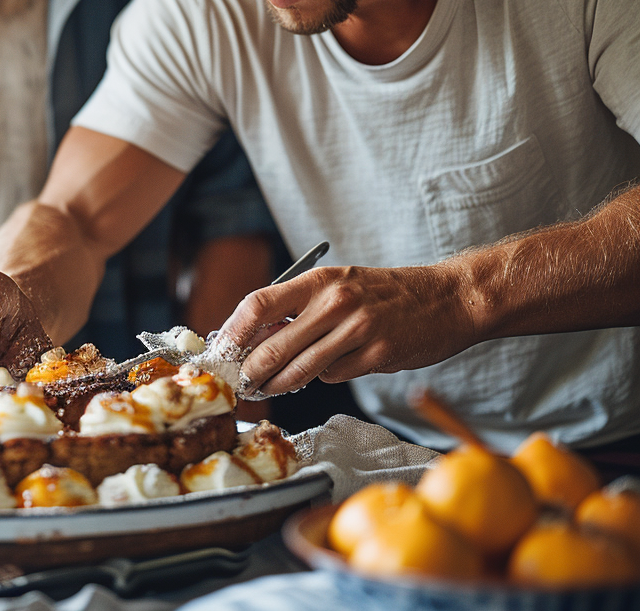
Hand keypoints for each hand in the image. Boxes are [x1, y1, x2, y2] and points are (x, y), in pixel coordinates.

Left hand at [217, 261, 479, 395]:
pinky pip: (334, 377)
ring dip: (279, 384)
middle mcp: (335, 302)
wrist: (447, 298)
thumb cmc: (386, 294)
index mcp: (319, 281)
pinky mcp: (378, 355)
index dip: (234, 331)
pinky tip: (328, 370)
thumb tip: (255, 335)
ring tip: (267, 388)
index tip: (222, 350)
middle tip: (240, 383)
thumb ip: (300, 307)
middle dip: (250, 371)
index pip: (259, 303)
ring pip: (301, 369)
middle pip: (274, 345)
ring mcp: (358, 330)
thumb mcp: (339, 285)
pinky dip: (323, 378)